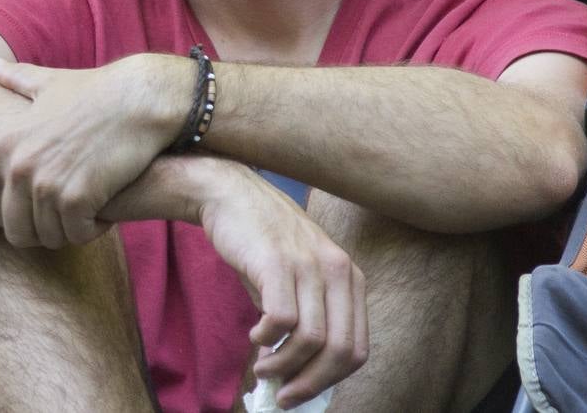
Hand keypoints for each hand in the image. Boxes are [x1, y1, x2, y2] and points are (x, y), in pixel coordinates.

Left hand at [0, 55, 185, 249]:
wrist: (141, 99)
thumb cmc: (97, 91)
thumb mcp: (49, 83)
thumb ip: (16, 79)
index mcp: (5, 143)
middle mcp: (20, 166)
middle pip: (12, 229)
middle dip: (35, 235)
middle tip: (60, 222)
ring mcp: (47, 183)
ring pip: (47, 236)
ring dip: (68, 231)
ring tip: (86, 210)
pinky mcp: (78, 197)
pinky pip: (76, 234)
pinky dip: (90, 229)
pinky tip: (103, 212)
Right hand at [197, 164, 366, 409]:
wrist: (229, 193)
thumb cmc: (260, 242)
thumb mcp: (297, 278)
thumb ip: (306, 316)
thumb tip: (298, 371)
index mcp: (351, 278)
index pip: (357, 347)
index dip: (331, 379)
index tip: (303, 393)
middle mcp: (338, 272)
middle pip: (341, 350)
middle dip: (311, 382)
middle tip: (284, 396)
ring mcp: (309, 266)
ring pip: (312, 340)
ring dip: (284, 366)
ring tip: (262, 369)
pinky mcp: (277, 263)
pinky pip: (282, 320)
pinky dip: (267, 339)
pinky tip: (255, 336)